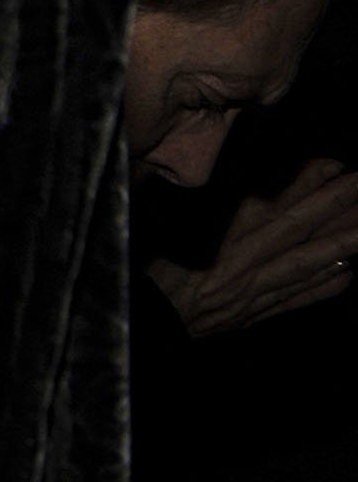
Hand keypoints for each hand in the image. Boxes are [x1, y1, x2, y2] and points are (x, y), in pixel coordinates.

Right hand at [149, 157, 357, 337]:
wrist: (148, 321)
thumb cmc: (150, 269)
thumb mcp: (167, 228)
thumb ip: (203, 209)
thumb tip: (240, 187)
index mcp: (220, 236)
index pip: (271, 202)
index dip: (304, 183)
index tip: (335, 166)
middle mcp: (244, 261)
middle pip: (296, 228)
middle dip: (334, 205)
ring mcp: (253, 289)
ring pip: (304, 262)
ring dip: (340, 244)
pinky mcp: (253, 313)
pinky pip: (295, 299)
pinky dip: (323, 287)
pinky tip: (348, 274)